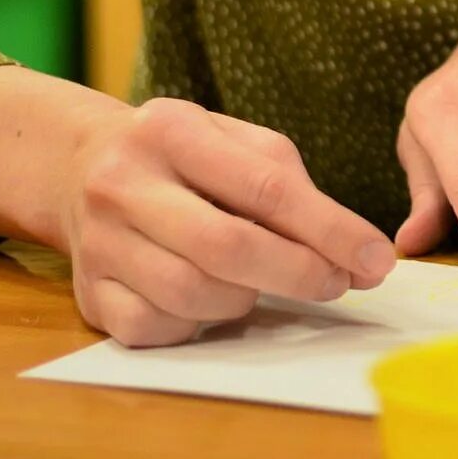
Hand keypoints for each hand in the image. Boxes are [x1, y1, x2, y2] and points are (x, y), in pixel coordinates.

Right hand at [59, 97, 398, 347]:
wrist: (80, 169)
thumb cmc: (184, 159)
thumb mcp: (235, 144)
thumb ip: (293, 189)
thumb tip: (356, 256)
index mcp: (171, 130)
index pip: (265, 187)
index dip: (330, 230)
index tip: (377, 260)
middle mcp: (124, 184)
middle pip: (226, 247)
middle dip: (298, 273)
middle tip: (338, 285)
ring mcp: (99, 242)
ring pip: (193, 294)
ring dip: (246, 298)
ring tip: (260, 280)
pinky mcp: (89, 294)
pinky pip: (158, 328)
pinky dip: (197, 324)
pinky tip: (209, 299)